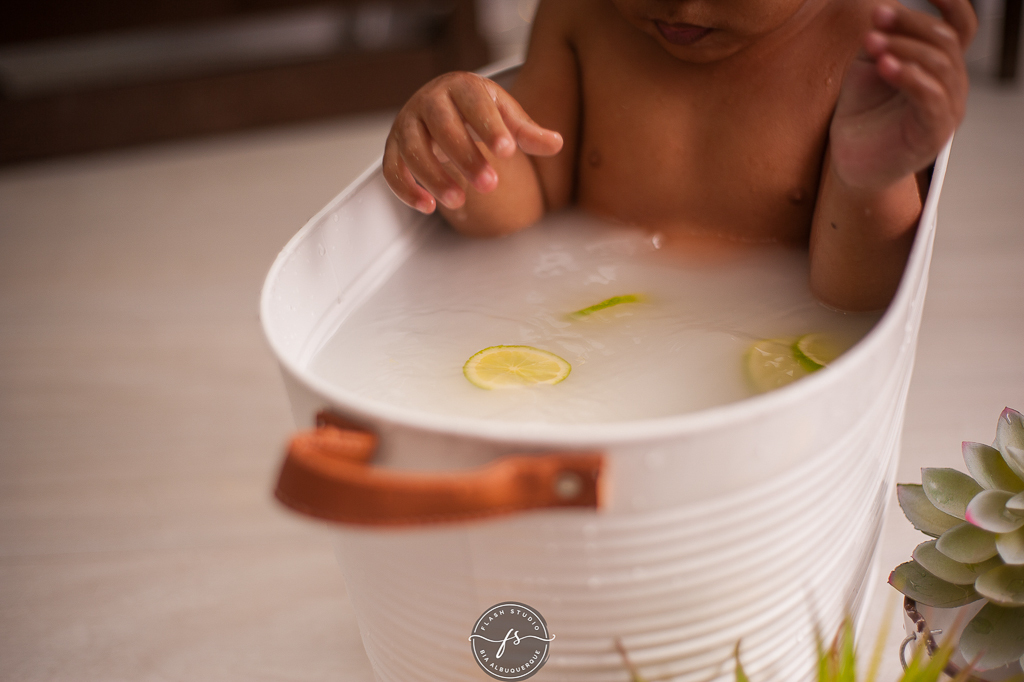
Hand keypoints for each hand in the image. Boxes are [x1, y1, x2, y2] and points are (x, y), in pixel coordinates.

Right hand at [383, 72, 563, 213]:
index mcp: (460, 87)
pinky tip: (428, 207)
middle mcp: (429, 101)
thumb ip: (527, 132)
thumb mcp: (504, 116)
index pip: (473, 103)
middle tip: (490, 184)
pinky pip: (392, 169)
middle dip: (465, 157)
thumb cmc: (476, 111)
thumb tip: (555, 144)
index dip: (489, 126)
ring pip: (413, 149)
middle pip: (442, 127)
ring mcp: (407, 124)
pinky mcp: (393, 148)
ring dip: (434, 177)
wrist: (439, 105)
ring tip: (460, 200)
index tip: (508, 150)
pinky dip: (406, 189)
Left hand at [829, 0, 975, 189]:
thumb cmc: (862, 115)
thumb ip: (881, 39)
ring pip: (939, 63)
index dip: (950, 3)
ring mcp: (947, 110)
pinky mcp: (934, 134)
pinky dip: (909, 75)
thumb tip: (883, 11)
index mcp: (940, 66)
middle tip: (876, 16)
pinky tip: (884, 65)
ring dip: (903, 46)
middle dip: (909, 23)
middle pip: (945, 40)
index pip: (960, 27)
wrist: (852, 163)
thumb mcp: (869, 66)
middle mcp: (951, 85)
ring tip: (870, 41)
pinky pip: (930, 96)